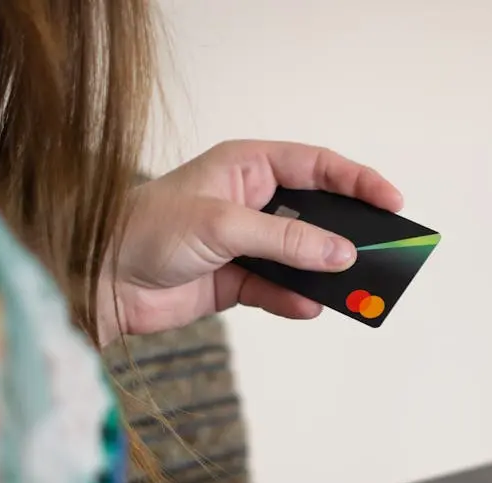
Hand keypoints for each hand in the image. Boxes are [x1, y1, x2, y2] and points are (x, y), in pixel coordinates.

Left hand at [100, 140, 402, 342]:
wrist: (99, 281)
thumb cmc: (145, 230)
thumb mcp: (223, 225)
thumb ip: (287, 240)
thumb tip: (342, 254)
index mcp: (248, 167)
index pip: (317, 166)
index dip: (358, 181)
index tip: (392, 202)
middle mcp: (253, 202)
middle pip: (317, 214)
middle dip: (348, 233)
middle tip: (383, 250)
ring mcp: (248, 243)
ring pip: (303, 256)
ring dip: (324, 273)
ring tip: (354, 287)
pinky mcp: (238, 281)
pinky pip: (280, 290)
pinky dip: (295, 300)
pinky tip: (307, 307)